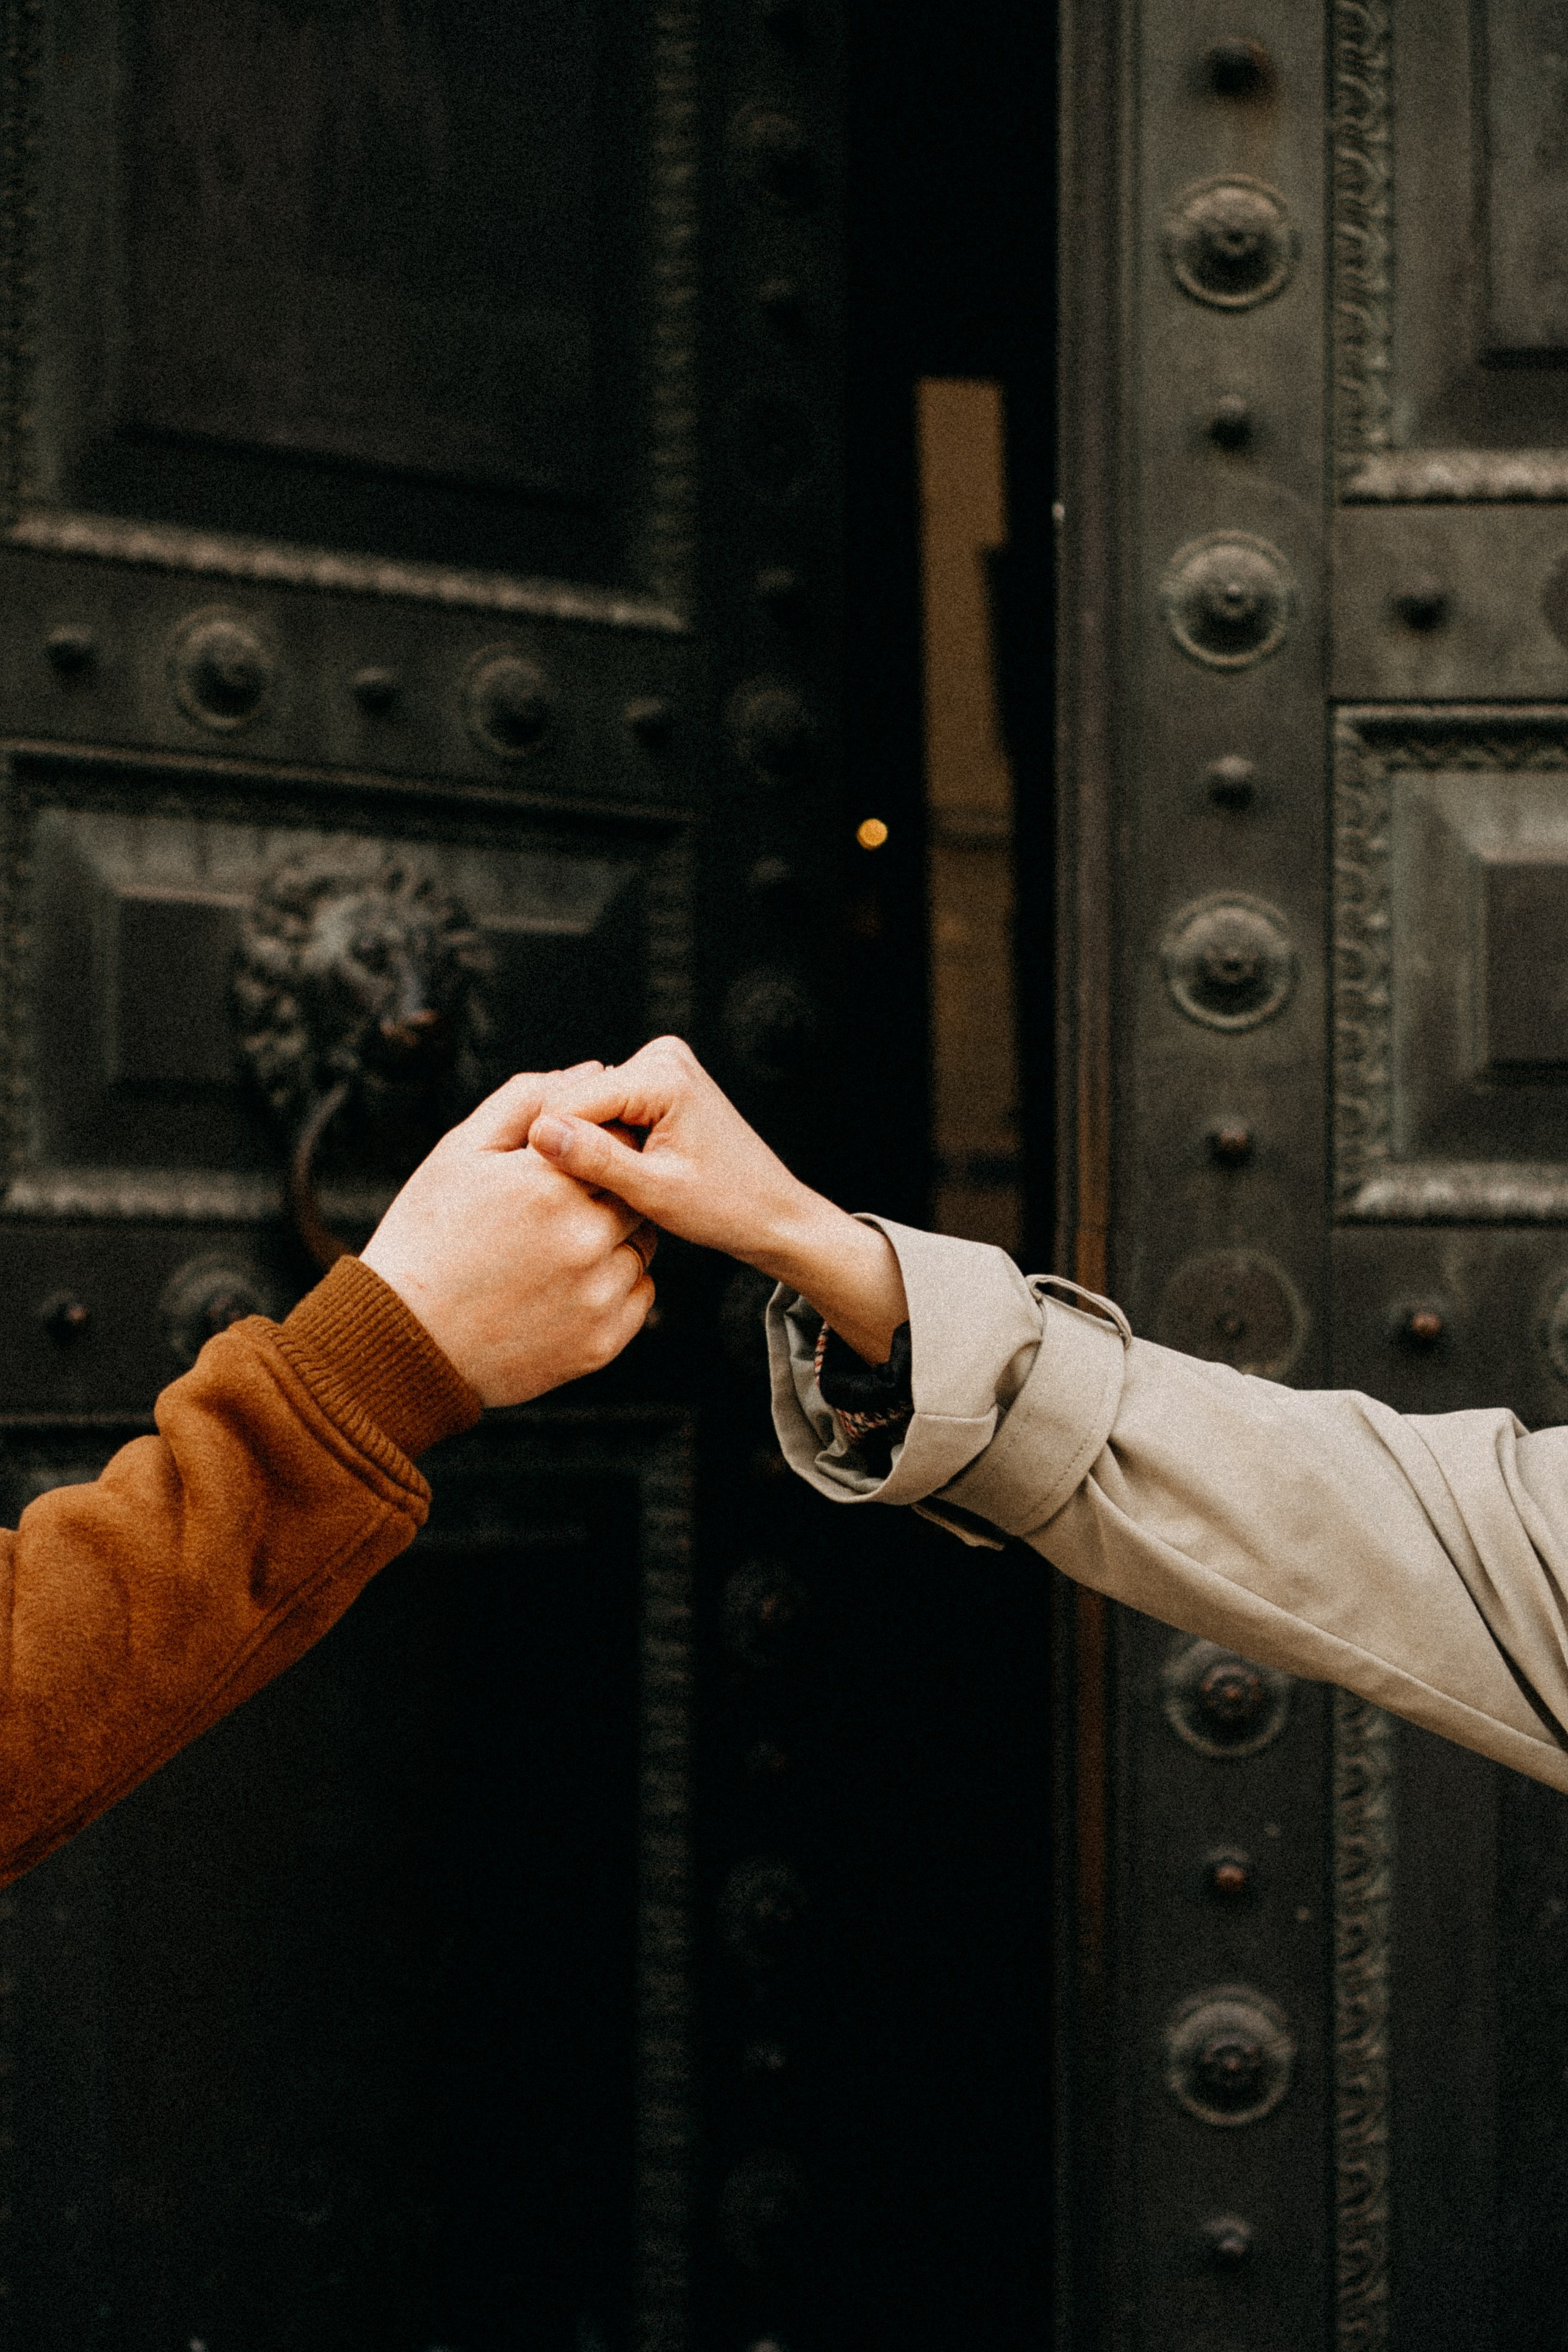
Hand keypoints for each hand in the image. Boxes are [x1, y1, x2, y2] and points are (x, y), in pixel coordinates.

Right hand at [362, 1066, 656, 1406]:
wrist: (401, 1339)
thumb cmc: (426, 1235)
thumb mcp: (460, 1153)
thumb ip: (525, 1101)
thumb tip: (591, 1070)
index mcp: (545, 1184)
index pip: (615, 1141)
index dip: (599, 1146)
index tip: (574, 1161)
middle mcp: (581, 1239)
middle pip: (633, 1192)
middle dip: (609, 1189)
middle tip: (566, 1204)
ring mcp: (595, 1296)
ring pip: (642, 1244)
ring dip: (616, 1237)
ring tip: (563, 1245)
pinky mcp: (601, 1343)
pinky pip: (640, 1295)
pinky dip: (617, 1284)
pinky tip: (570, 1283)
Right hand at [528, 1038, 905, 1364]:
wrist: (772, 1211)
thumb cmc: (724, 1207)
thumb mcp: (653, 1192)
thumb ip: (595, 1160)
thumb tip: (539, 1132)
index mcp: (664, 1075)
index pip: (572, 1100)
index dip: (548, 1146)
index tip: (537, 1189)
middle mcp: (663, 1056)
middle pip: (578, 1098)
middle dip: (570, 1144)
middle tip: (573, 1194)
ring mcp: (663, 1065)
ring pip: (588, 1105)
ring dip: (586, 1145)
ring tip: (602, 1186)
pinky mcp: (660, 1082)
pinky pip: (608, 1108)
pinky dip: (604, 1141)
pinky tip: (616, 1172)